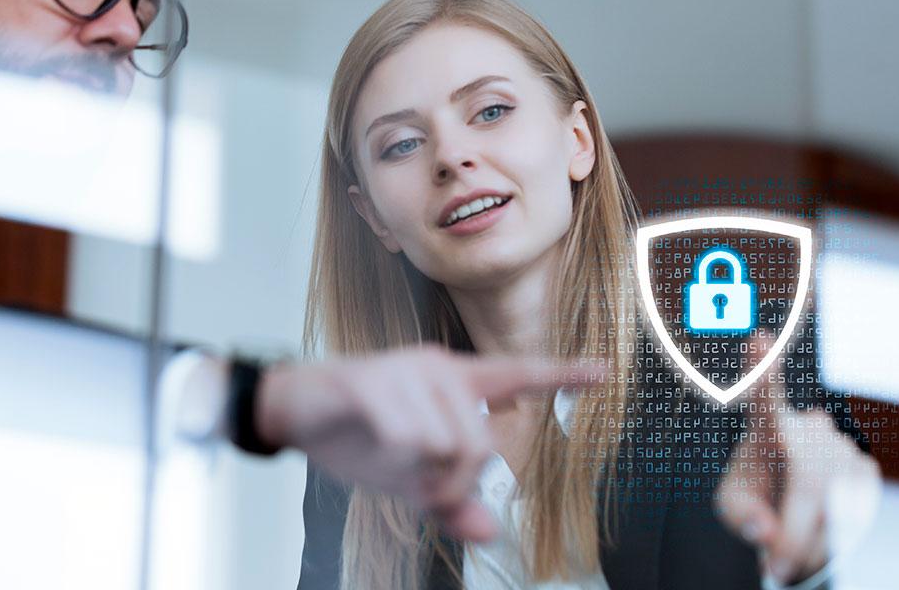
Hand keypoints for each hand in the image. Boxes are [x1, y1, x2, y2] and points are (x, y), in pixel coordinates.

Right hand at [259, 346, 602, 542]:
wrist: (292, 410)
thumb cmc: (357, 434)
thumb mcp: (408, 477)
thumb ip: (450, 499)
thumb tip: (489, 531)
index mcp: (455, 383)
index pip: (518, 374)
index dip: (563, 374)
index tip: (606, 371)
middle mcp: (439, 368)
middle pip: (478, 445)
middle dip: (452, 484)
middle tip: (423, 490)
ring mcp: (407, 370)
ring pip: (445, 445)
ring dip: (419, 473)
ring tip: (393, 462)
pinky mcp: (373, 380)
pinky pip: (408, 438)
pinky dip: (393, 458)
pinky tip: (373, 443)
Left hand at [716, 381, 881, 584]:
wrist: (790, 497)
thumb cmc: (754, 494)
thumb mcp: (733, 505)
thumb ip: (740, 517)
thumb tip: (766, 532)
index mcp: (766, 428)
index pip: (762, 399)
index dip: (761, 369)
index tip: (756, 337)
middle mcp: (809, 430)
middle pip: (807, 489)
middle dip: (792, 538)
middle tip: (773, 570)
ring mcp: (842, 446)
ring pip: (834, 513)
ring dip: (810, 547)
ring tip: (790, 547)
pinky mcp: (865, 470)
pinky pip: (851, 522)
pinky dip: (830, 544)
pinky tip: (817, 530)